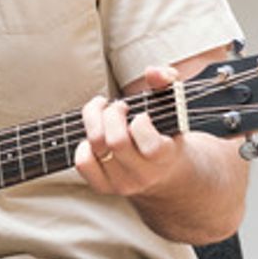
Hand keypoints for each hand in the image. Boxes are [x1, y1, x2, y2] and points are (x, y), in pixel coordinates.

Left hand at [74, 65, 186, 196]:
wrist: (165, 174)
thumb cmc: (166, 133)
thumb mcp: (174, 106)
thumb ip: (168, 82)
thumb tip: (152, 72)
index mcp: (166, 157)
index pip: (152, 146)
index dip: (141, 123)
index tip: (142, 115)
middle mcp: (144, 174)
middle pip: (116, 142)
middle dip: (112, 114)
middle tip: (118, 107)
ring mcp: (123, 183)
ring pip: (96, 148)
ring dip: (95, 123)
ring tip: (105, 116)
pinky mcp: (104, 186)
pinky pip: (83, 163)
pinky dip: (83, 145)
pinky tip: (95, 136)